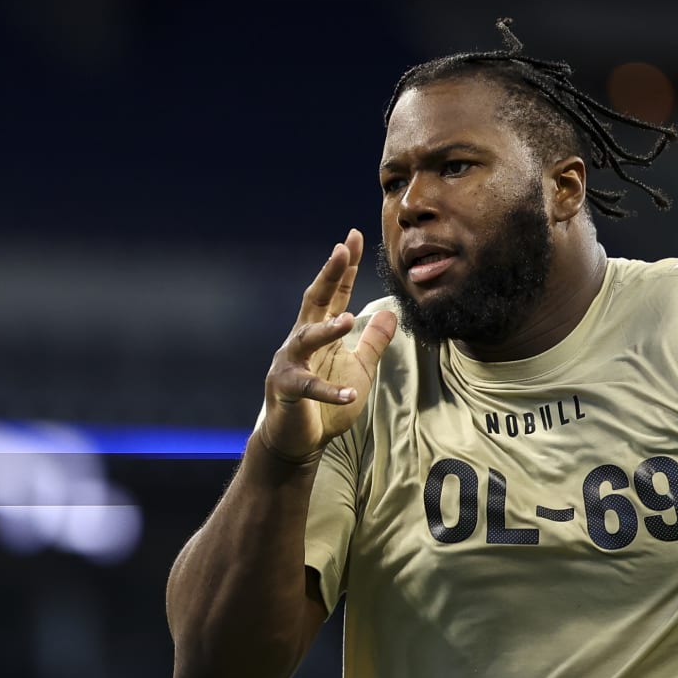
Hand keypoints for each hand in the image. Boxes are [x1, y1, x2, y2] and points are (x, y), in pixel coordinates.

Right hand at [260, 228, 397, 463]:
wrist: (298, 440)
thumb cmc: (325, 403)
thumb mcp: (358, 368)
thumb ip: (373, 341)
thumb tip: (390, 311)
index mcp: (319, 332)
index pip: (335, 294)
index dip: (345, 268)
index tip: (354, 238)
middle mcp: (300, 341)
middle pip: (315, 301)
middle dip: (329, 276)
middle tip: (341, 250)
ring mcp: (290, 364)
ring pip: (306, 339)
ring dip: (326, 330)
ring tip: (348, 320)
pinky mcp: (287, 391)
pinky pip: (309, 389)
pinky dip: (330, 392)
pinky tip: (350, 395)